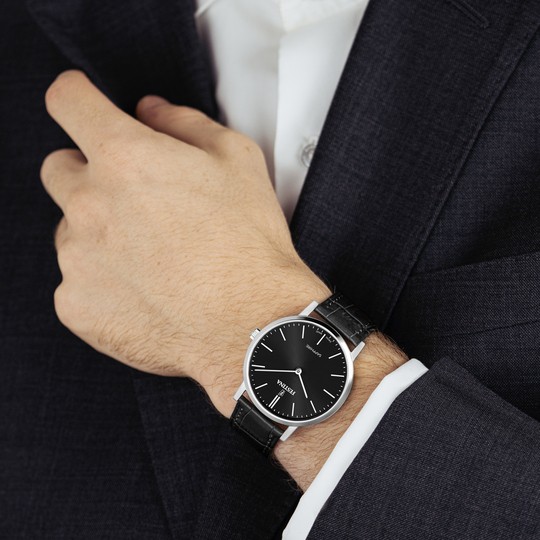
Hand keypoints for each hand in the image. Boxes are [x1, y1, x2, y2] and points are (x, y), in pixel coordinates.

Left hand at [41, 70, 330, 387]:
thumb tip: (151, 111)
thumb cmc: (249, 245)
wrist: (250, 324)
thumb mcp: (237, 160)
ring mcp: (77, 258)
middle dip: (90, 173)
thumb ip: (184, 122)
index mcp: (125, 158)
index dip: (78, 97)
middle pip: (59, 168)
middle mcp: (89, 204)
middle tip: (136, 198)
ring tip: (152, 255)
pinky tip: (145, 290)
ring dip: (98, 232)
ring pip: (69, 229)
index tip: (84, 105)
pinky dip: (102, 281)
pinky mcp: (76, 305)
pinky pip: (76, 281)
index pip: (69, 102)